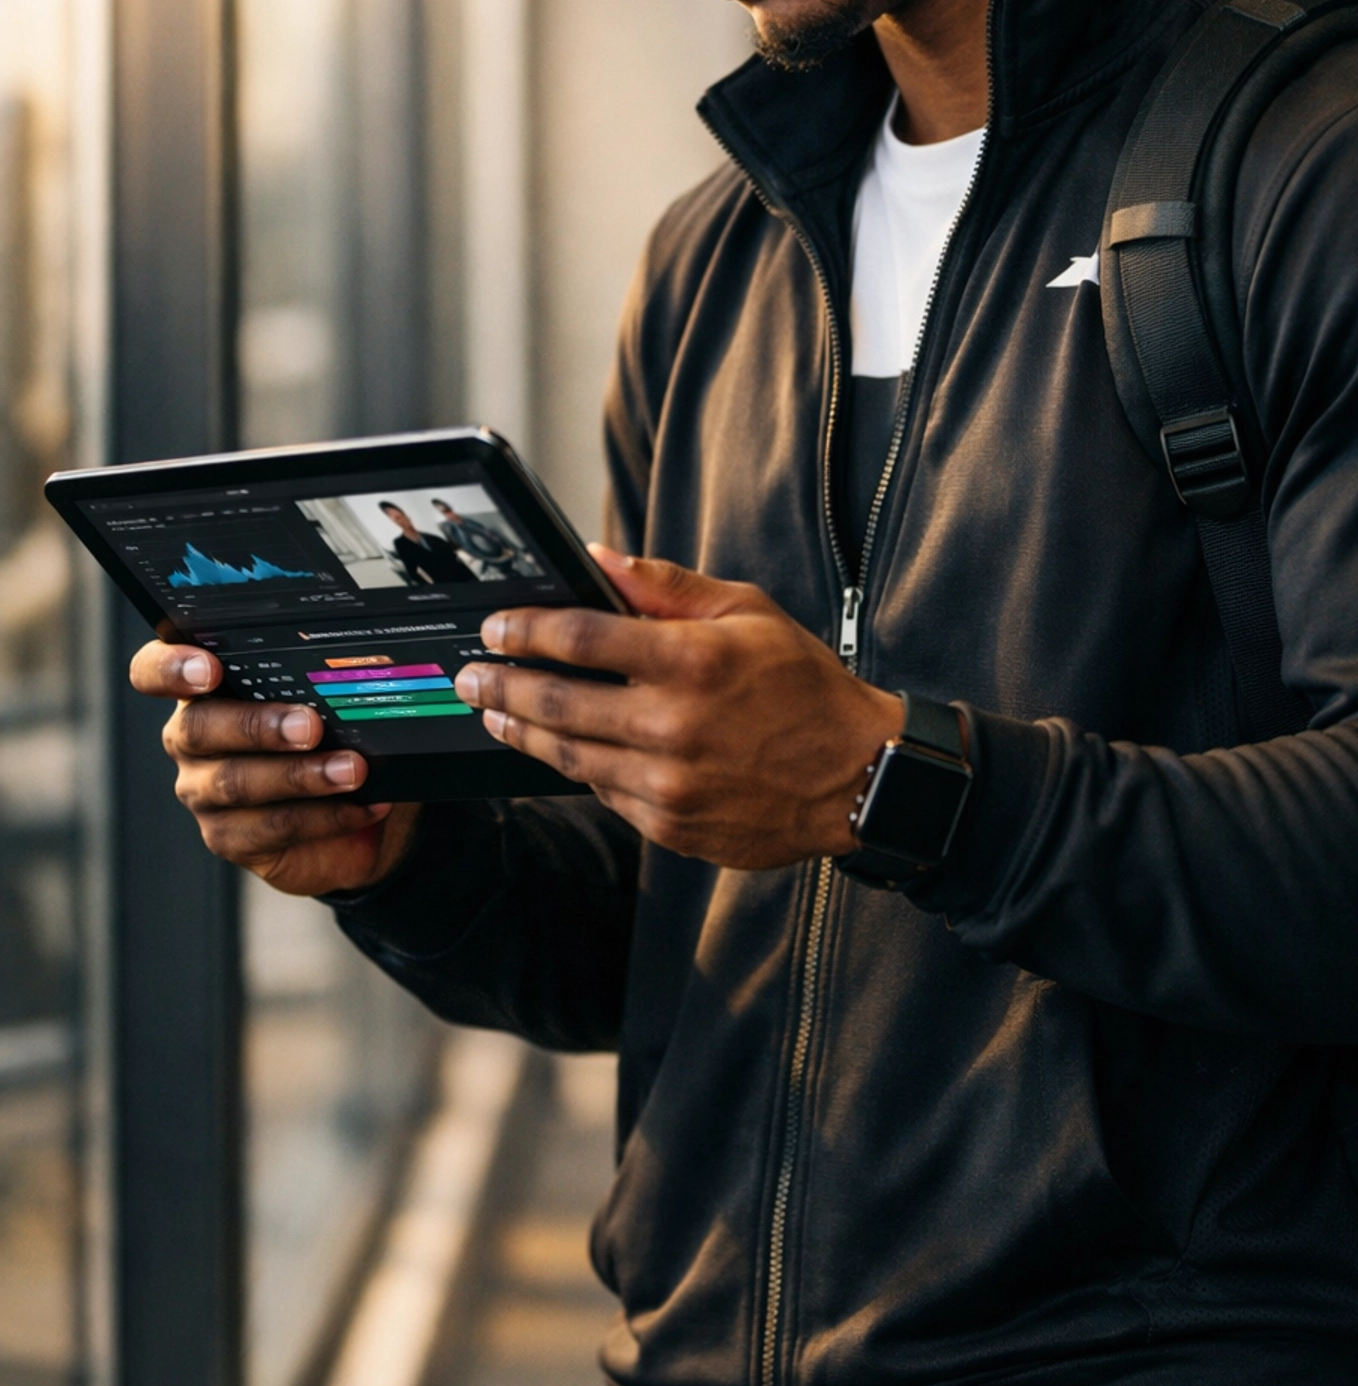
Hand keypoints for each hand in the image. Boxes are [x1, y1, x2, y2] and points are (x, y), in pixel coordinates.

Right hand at [129, 642, 421, 895]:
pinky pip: (271, 827)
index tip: (208, 669)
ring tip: (353, 770)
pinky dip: (325, 815)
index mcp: (202, 688)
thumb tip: (356, 670)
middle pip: (198, 728)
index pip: (154, 670)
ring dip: (302, 775)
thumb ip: (319, 680)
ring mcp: (203, 790)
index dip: (169, 667)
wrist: (347, 806)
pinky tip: (364, 803)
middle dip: (257, 726)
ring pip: (236, 782)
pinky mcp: (228, 836)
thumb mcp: (323, 698)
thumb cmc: (329, 733)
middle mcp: (191, 737)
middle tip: (310, 726)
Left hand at [455, 549, 902, 866]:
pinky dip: (577, 768)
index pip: (581, 637)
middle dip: (501, 686)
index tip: (497, 626)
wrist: (857, 777)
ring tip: (495, 714)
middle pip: (558, 703)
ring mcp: (668, 784)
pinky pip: (604, 794)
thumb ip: (666, 586)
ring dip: (523, 732)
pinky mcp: (671, 826)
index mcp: (693, 662)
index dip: (526, 630)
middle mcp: (673, 726)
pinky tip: (560, 749)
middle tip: (472, 676)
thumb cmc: (805, 687)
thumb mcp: (747, 612)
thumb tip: (599, 560)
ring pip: (570, 756)